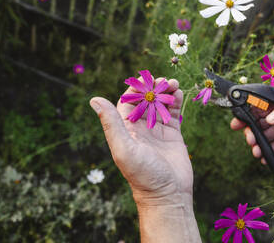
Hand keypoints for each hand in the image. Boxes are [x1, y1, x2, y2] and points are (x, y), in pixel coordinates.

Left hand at [90, 78, 191, 205]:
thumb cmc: (143, 175)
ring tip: (175, 84)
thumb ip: (111, 124)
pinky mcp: (173, 135)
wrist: (168, 195)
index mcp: (126, 130)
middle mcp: (141, 129)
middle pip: (146, 100)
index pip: (128, 102)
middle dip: (154, 88)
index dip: (136, 89)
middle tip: (164, 79)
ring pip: (160, 104)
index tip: (146, 78)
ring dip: (166, 92)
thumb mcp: (123, 148)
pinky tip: (179, 94)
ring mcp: (158, 131)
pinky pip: (173, 114)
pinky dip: (176, 102)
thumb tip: (94, 99)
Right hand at [230, 90, 273, 163]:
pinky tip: (264, 159)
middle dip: (250, 131)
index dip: (246, 112)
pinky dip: (267, 153)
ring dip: (257, 144)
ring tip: (256, 152)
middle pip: (258, 122)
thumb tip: (269, 118)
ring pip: (264, 136)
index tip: (237, 121)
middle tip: (249, 140)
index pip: (259, 104)